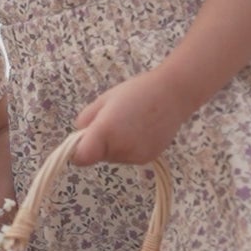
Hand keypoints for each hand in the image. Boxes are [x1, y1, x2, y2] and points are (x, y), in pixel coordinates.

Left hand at [72, 68, 188, 167]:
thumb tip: (79, 138)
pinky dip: (129, 147)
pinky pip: (129, 157)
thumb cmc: (136, 91)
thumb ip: (86, 120)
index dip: (77, 151)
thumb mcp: (104, 100)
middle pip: (98, 156)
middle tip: (113, 120)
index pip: (81, 158)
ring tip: (130, 122)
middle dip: (99, 143)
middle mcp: (120, 148)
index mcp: (105, 130)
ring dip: (115, 145)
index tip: (80, 141)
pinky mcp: (148, 159)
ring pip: (113, 157)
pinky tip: (141, 129)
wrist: (173, 93)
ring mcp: (136, 156)